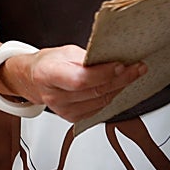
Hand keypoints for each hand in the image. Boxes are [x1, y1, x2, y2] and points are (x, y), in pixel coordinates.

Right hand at [4, 44, 145, 123]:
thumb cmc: (48, 63)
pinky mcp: (72, 118)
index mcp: (48, 75)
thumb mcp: (65, 51)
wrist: (33, 80)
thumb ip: (87, 57)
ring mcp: (63, 110)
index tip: (122, 65)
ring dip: (119, 88)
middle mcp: (54, 96)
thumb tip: (112, 59)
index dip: (104, 74)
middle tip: (137, 68)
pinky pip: (98, 109)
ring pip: (101, 101)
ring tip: (131, 75)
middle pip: (95, 91)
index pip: (80, 79)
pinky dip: (110, 96)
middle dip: (120, 79)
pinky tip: (116, 86)